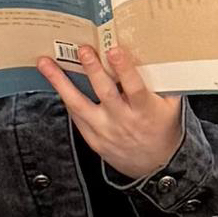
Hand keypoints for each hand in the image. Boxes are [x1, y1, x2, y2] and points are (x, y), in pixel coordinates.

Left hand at [39, 42, 182, 179]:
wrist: (156, 166)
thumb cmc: (164, 130)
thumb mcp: (172, 107)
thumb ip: (165, 83)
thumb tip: (156, 53)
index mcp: (145, 111)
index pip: (134, 88)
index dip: (124, 69)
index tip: (114, 51)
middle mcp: (123, 121)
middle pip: (104, 93)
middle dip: (92, 70)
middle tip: (82, 50)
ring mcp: (105, 131)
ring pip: (79, 105)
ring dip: (60, 83)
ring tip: (46, 64)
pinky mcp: (93, 140)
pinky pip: (76, 118)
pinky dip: (65, 99)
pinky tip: (55, 82)